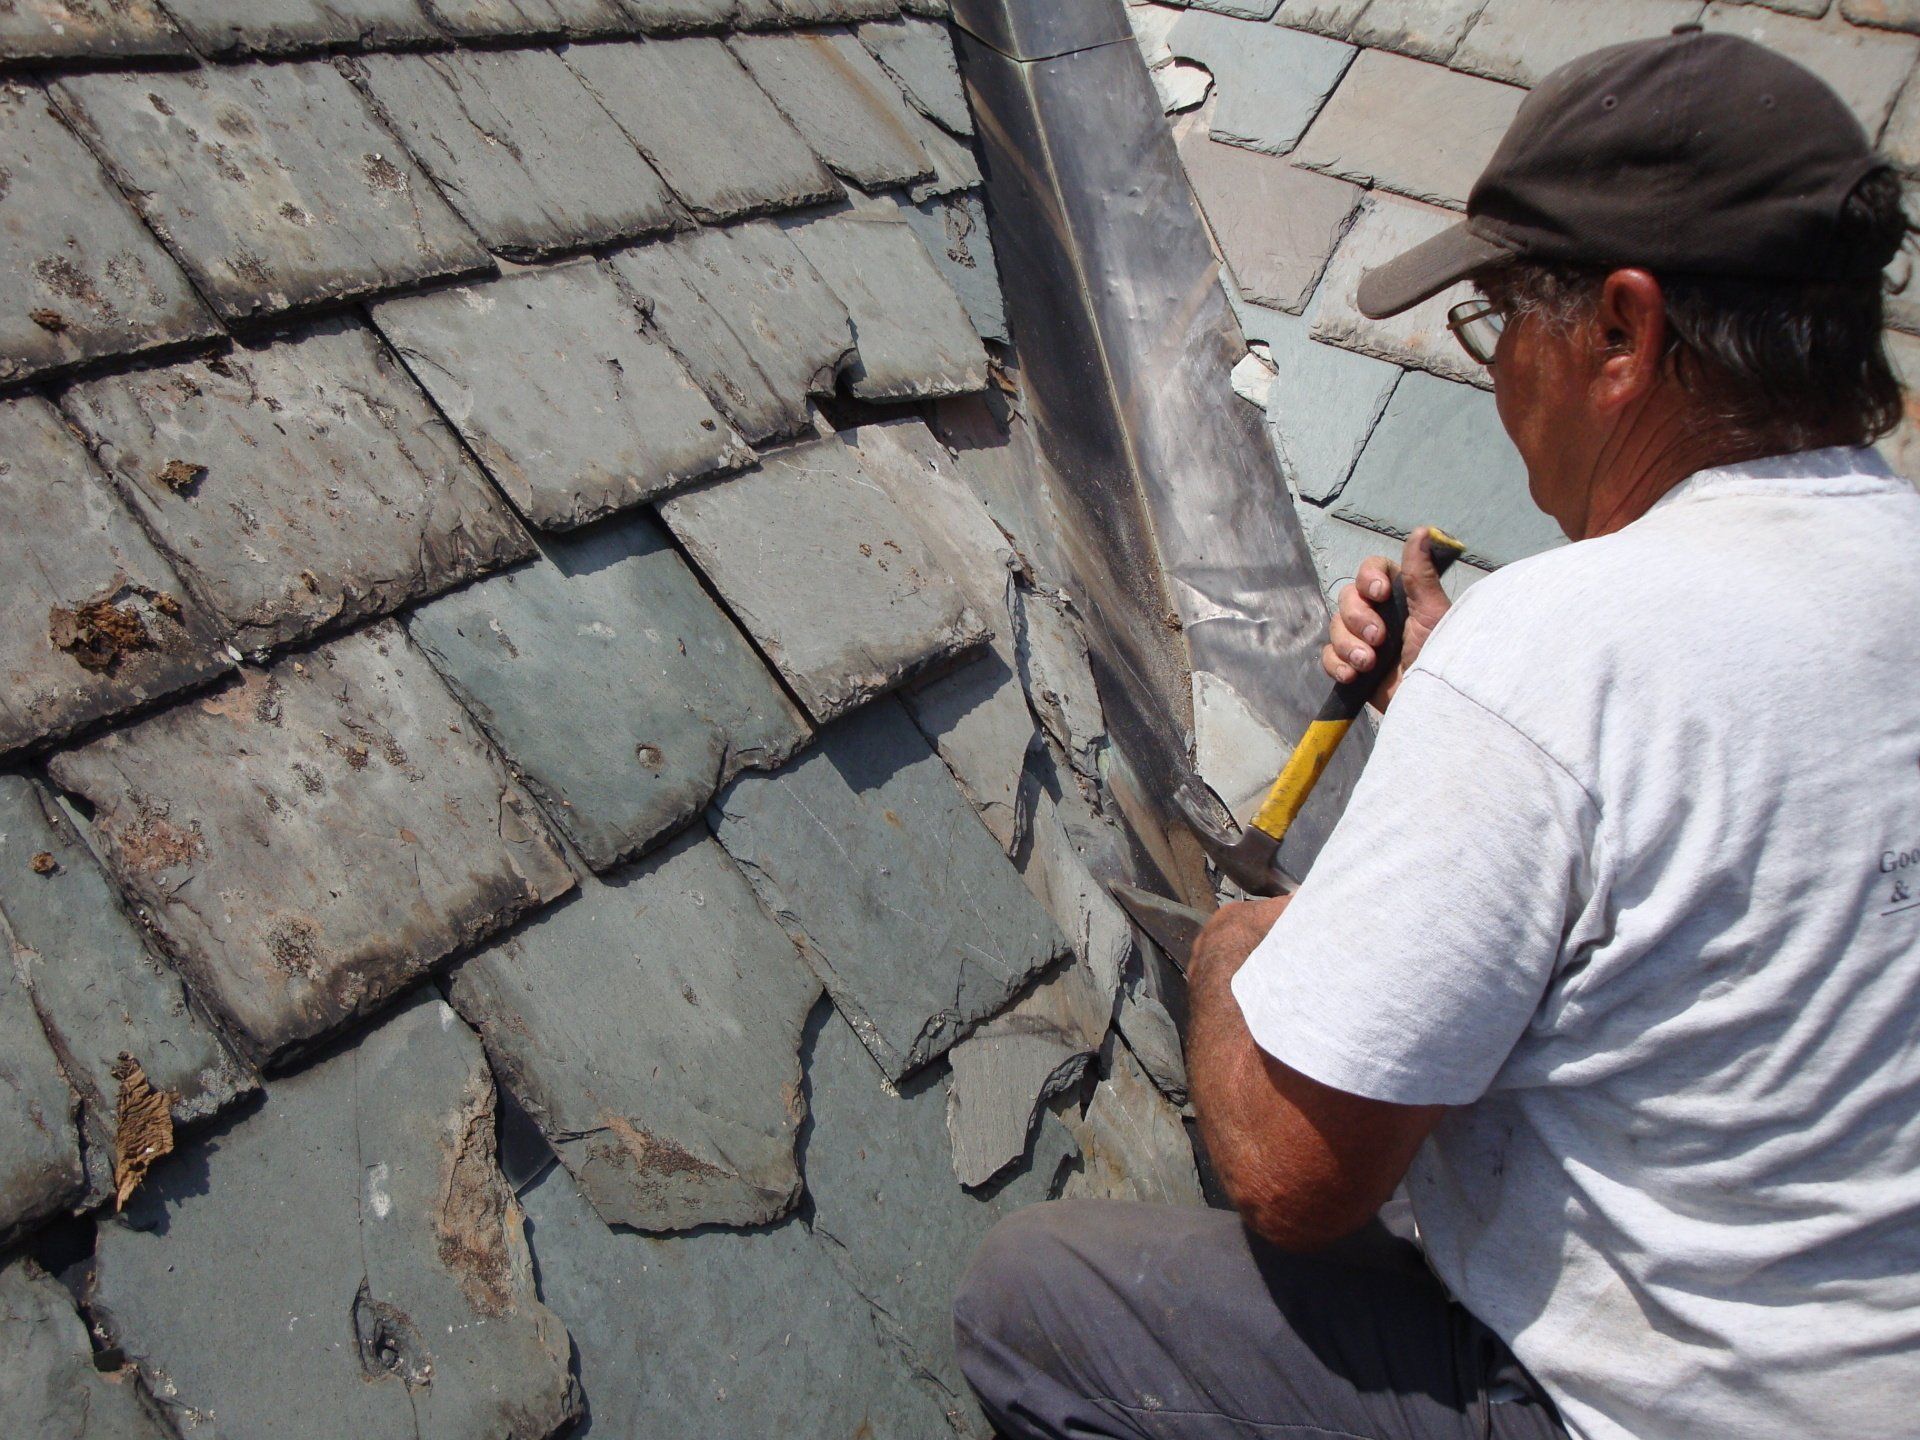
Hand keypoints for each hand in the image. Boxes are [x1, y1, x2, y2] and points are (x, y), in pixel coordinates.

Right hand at [1321, 527, 1451, 711]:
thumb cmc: (1440, 656)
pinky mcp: (1351, 666)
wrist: (1430, 703)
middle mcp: (1379, 613)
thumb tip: (1424, 530)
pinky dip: (1337, 664)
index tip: (1378, 593)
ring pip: (1335, 627)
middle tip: (1379, 639)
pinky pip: (1328, 656)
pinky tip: (1353, 676)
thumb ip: (1421, 574)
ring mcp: (1363, 640)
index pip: (1371, 570)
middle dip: (1358, 619)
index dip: (1368, 578)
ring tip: (1369, 664)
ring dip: (1349, 645)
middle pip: (1347, 598)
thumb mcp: (1432, 613)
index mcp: (1399, 595)